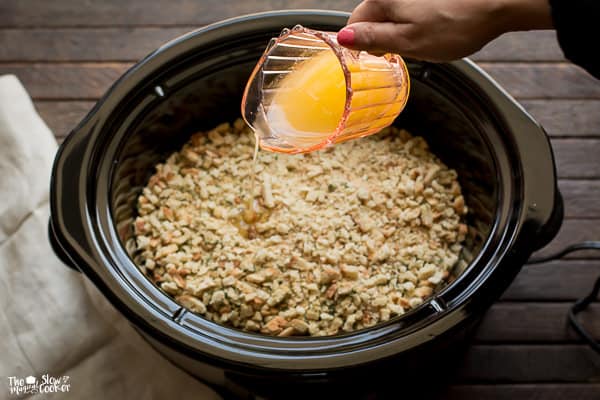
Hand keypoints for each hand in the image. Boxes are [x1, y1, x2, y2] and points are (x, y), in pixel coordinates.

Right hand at [337, 0, 552, 61]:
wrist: (497, 4)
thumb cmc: (456, 24)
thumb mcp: (408, 41)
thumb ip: (373, 39)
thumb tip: (343, 38)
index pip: (354, 23)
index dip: (364, 44)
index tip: (380, 56)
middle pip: (374, 18)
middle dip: (387, 37)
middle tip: (408, 50)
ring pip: (394, 16)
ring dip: (404, 31)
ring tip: (428, 38)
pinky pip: (411, 11)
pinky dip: (419, 23)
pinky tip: (436, 29)